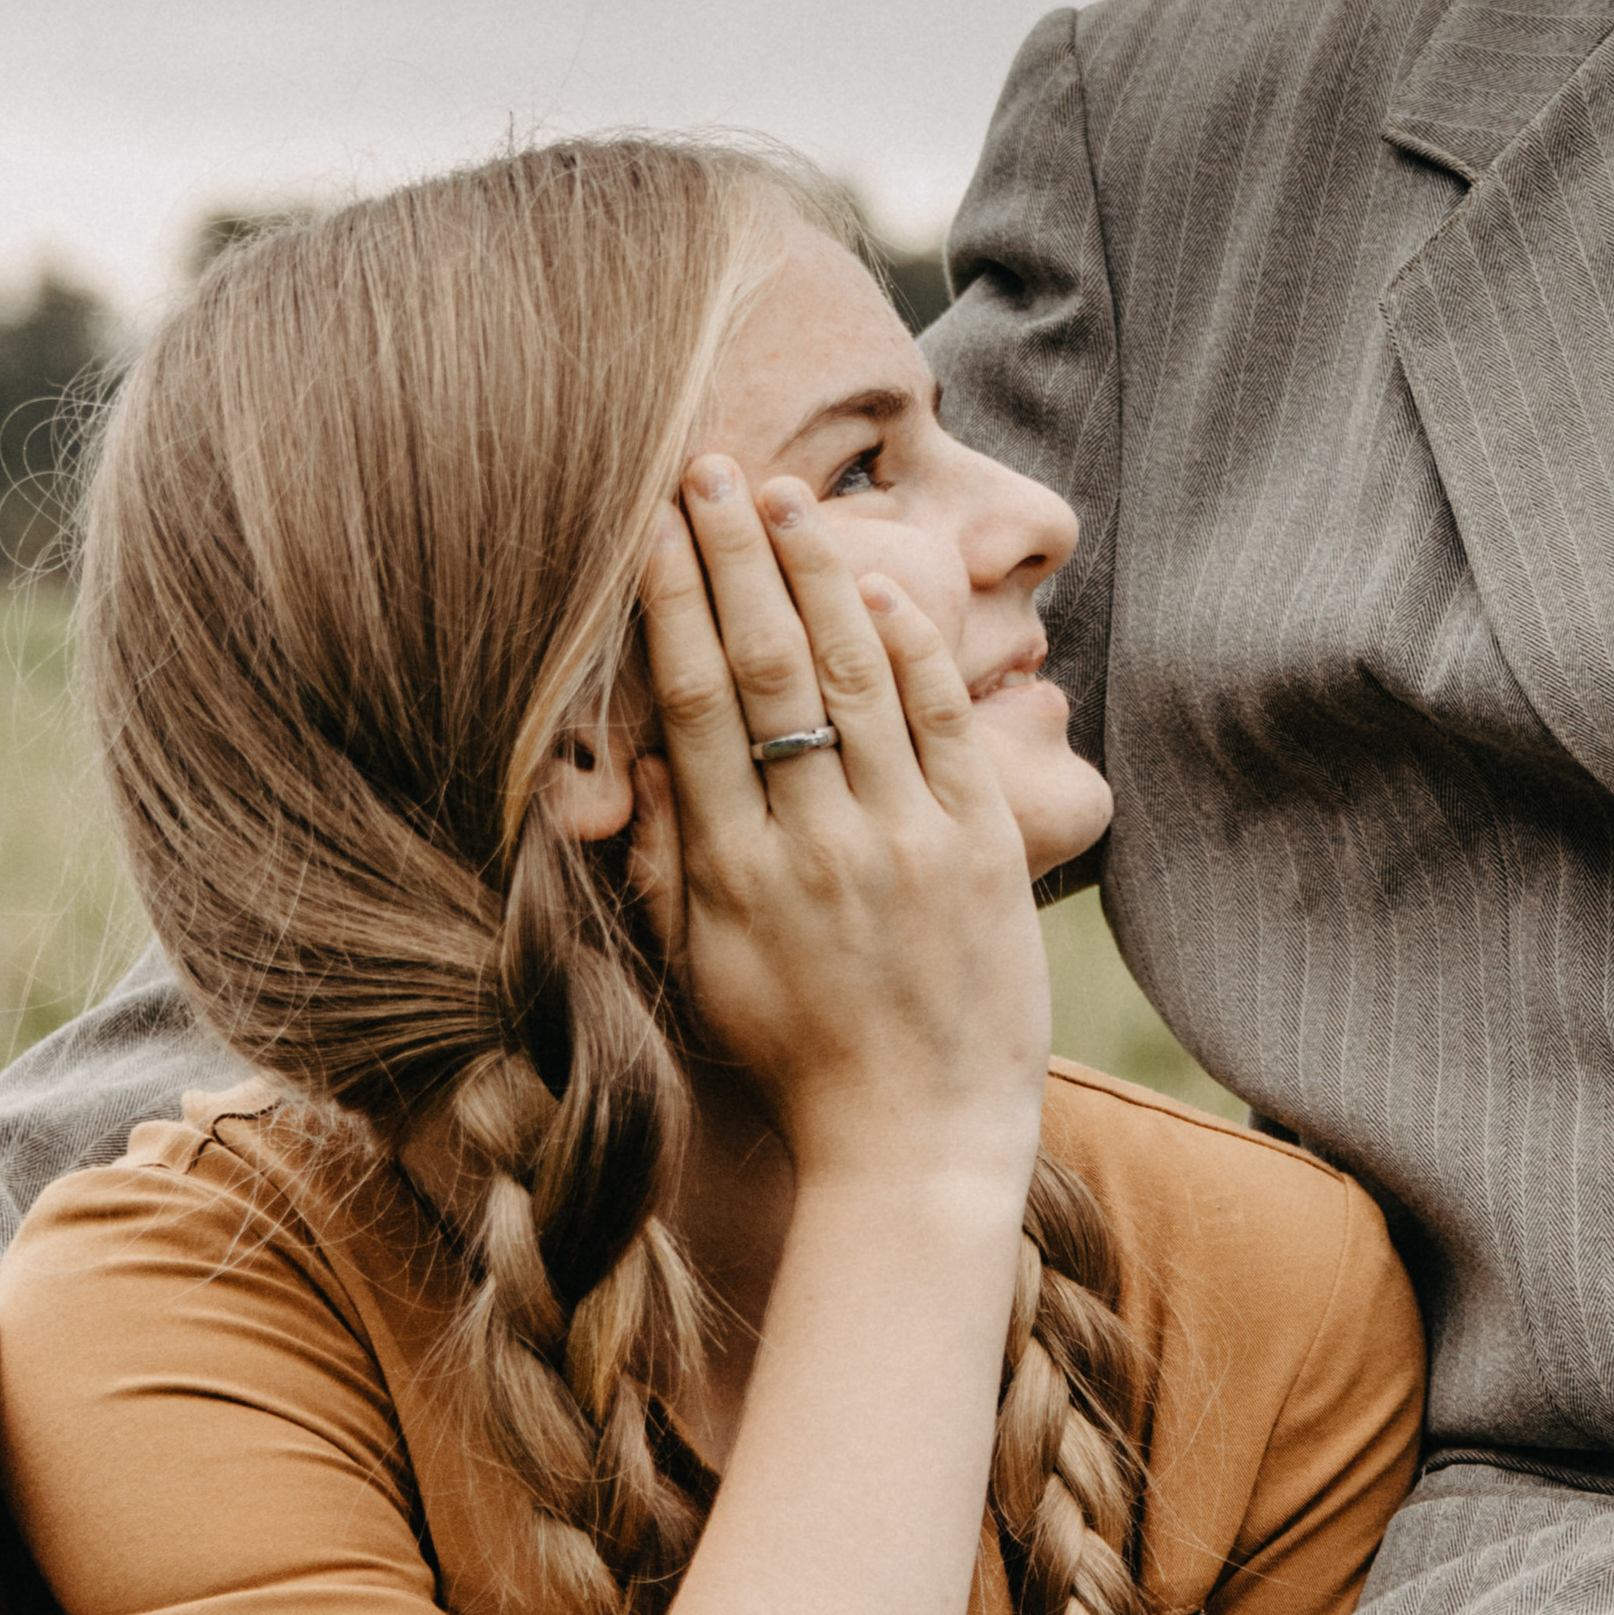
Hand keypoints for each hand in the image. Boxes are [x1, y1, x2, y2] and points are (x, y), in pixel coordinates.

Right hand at [628, 462, 1048, 1195]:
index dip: (672, 606)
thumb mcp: (693, 971)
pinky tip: (884, 585)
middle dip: (735, 557)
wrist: (914, 1143)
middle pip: (767, 667)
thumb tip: (632, 759)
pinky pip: (946, 724)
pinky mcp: (981, 848)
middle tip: (711, 470)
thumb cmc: (792, 1060)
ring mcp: (903, 843)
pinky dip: (915, 649)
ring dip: (821, 574)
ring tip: (787, 500)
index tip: (649, 528)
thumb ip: (657, 864)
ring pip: (855, 676)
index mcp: (728, 874)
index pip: (693, 706)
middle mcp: (812, 846)